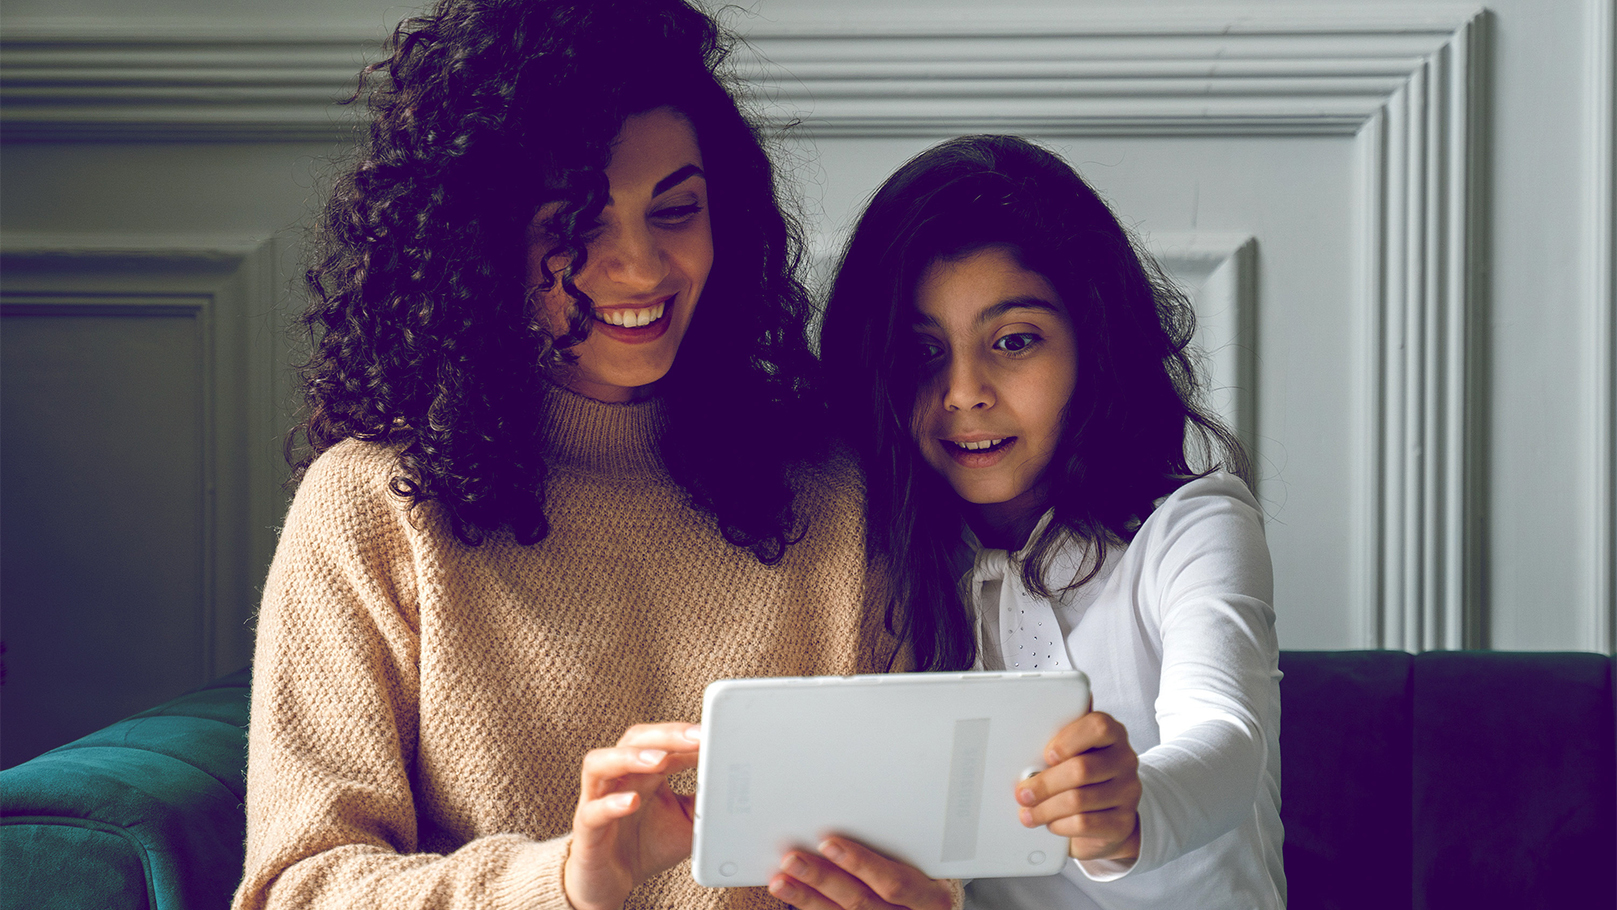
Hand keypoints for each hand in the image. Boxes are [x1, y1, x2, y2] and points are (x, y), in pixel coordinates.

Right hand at [563, 722, 701, 909]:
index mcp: (644, 771)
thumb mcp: (689, 820)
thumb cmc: (649, 845)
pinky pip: (592, 811)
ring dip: (630, 757)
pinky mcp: (587, 830)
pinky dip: (611, 803)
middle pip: (634, 740)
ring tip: (660, 759)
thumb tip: (733, 783)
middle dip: (666, 735)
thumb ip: (705, 799)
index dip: (685, 733)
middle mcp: (619, 778)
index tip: (713, 731)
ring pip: (600, 764)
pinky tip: (632, 801)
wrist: (615, 882)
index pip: (660, 739)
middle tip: (696, 736)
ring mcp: (598, 800)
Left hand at [768, 837, 951, 909]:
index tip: (828, 842)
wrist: (932, 908)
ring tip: (781, 879)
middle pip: (861, 902)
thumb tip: (844, 824)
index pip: (895, 882)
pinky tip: (791, 892)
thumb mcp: (930, 860)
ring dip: (807, 897)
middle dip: (823, 879)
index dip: (861, 864)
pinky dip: (810, 907)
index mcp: (930, 898)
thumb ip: (898, 846)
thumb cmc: (930, 875)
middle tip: (792, 858)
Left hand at [1016, 709, 1141, 862]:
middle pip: (1082, 769)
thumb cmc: (1082, 778)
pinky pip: (1085, 823)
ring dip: (1045, 808)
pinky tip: (1051, 823)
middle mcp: (1124, 760)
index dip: (1068, 740)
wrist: (1105, 817)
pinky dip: (1060, 825)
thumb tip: (1026, 764)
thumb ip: (1058, 749)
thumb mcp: (1072, 754)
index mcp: (1112, 734)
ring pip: (1078, 799)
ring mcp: (1128, 791)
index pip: (1098, 727)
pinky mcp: (1123, 822)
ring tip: (1029, 812)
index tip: (1047, 755)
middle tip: (1023, 793)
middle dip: (1045, 784)